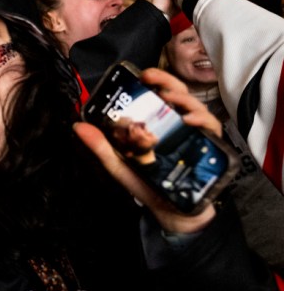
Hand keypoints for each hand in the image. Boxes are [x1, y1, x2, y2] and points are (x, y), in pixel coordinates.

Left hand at [74, 67, 219, 233]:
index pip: (161, 94)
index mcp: (160, 124)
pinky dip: (204, 122)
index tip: (144, 75)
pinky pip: (213, 132)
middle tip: (154, 80)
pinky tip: (192, 122)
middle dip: (169, 83)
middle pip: (180, 96)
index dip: (156, 79)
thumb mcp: (120, 166)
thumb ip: (101, 147)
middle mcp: (180, 126)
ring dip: (186, 100)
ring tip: (172, 99)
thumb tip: (78, 126)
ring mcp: (197, 137)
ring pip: (197, 109)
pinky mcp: (211, 150)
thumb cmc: (148, 186)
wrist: (173, 215)